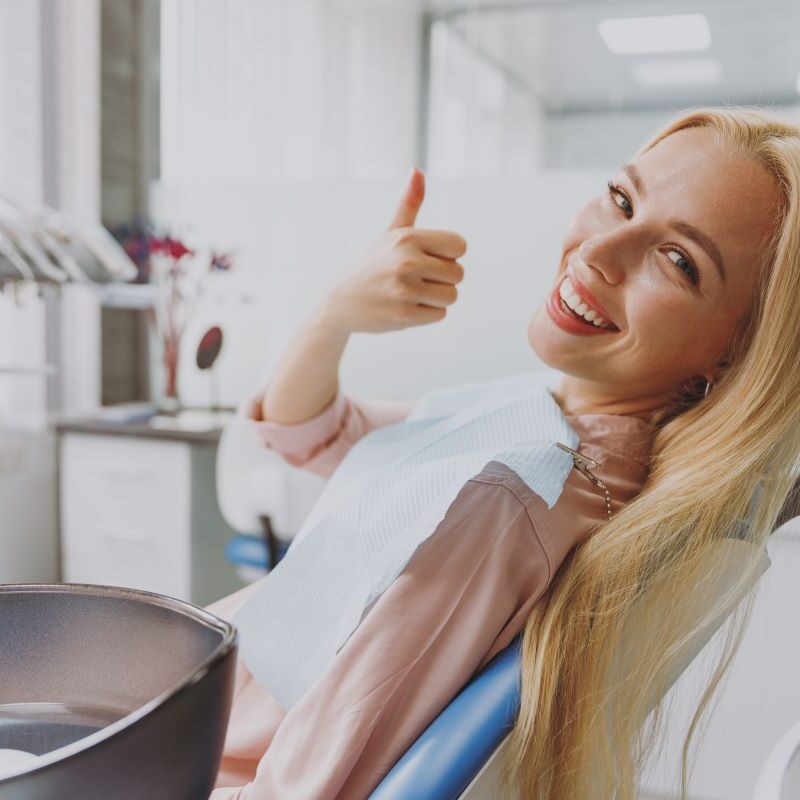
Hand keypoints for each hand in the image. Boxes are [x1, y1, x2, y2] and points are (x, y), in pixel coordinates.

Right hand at [319, 168, 466, 333]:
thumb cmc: (373, 265)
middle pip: (459, 274)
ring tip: (411, 294)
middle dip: (443, 280)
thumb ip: (408, 203)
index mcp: (407, 238)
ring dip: (436, 299)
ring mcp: (405, 290)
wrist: (342, 303)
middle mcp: (407, 261)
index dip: (448, 255)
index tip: (428, 259)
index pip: (459, 246)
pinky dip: (426, 314)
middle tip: (417, 280)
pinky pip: (439, 315)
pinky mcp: (404, 315)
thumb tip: (417, 170)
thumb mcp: (390, 234)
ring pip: (451, 296)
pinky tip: (405, 307)